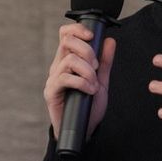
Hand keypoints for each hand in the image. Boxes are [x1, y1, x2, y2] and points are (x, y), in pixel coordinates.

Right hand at [44, 22, 116, 141]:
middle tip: (96, 67)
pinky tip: (89, 91)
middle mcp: (58, 66)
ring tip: (94, 85)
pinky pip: (65, 78)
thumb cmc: (89, 106)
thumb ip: (105, 62)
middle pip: (67, 41)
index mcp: (68, 60)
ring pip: (69, 60)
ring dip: (87, 71)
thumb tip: (110, 40)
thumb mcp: (101, 81)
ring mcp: (53, 78)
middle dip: (87, 50)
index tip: (92, 37)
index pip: (66, 34)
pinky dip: (82, 82)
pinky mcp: (51, 92)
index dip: (78, 29)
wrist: (83, 131)